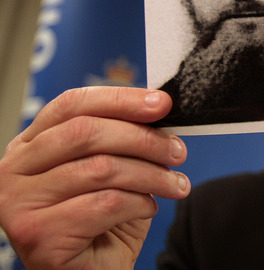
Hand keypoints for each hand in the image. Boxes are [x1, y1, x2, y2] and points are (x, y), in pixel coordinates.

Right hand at [0, 87, 189, 268]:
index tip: (162, 103)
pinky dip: (139, 203)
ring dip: (151, 175)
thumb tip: (158, 106)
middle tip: (177, 151)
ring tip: (176, 184)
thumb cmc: (103, 221)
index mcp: (30, 145)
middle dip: (143, 138)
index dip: (120, 99)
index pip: (72, 104)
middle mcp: (13, 170)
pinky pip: (105, 204)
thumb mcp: (114, 168)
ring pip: (101, 169)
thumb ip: (124, 137)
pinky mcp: (37, 234)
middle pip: (86, 133)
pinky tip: (148, 208)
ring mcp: (18, 203)